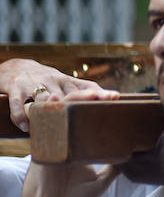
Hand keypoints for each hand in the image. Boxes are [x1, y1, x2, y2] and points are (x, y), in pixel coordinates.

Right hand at [0, 58, 114, 131]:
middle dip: (81, 98)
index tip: (114, 97)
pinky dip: (20, 115)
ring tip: (56, 119)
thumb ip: (86, 90)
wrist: (17, 68)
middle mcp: (53, 80)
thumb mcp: (67, 83)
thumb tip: (115, 98)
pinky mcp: (16, 89)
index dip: (100, 93)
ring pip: (43, 98)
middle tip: (92, 105)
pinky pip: (17, 104)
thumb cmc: (49, 81)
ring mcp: (34, 84)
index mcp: (68, 81)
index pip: (86, 87)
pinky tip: (26, 127)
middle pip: (68, 93)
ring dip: (49, 107)